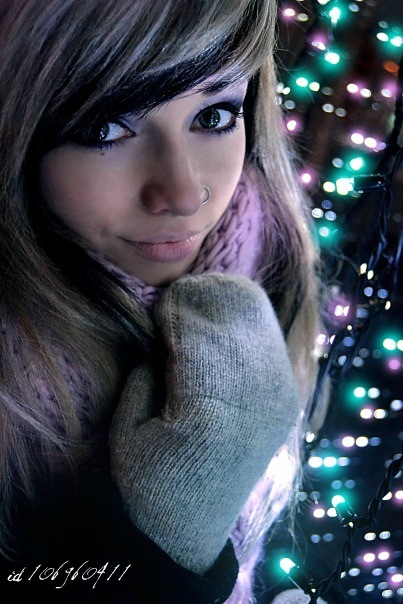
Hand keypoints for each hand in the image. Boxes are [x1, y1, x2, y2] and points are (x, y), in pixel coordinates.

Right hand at [110, 274, 298, 573]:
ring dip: (229, 305)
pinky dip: (247, 322)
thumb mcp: (126, 430)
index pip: (201, 338)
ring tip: (200, 303)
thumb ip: (145, 374)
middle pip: (238, 323)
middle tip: (181, 295)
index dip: (182, 309)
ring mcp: (278, 402)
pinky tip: (225, 318)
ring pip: (261, 326)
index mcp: (209, 415)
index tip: (164, 298)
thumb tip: (168, 329)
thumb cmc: (147, 482)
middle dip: (207, 299)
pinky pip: (271, 342)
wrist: (190, 527)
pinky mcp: (287, 401)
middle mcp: (254, 404)